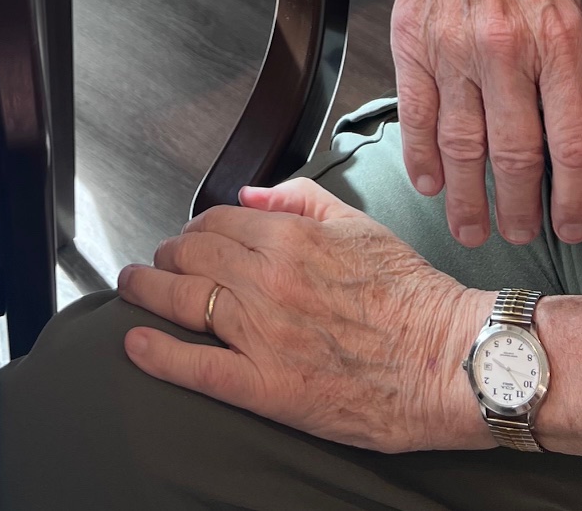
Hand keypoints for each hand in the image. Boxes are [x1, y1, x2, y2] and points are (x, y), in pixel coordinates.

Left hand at [117, 178, 491, 451]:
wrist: (448, 359)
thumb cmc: (412, 296)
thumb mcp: (357, 225)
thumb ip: (299, 200)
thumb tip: (250, 196)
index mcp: (290, 238)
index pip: (217, 223)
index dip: (195, 230)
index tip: (189, 239)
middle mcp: (269, 280)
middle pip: (191, 259)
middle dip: (166, 258)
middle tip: (156, 264)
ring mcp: (264, 334)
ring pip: (185, 302)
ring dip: (148, 292)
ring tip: (133, 289)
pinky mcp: (269, 386)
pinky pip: (199, 367)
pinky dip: (160, 354)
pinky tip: (137, 344)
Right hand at [387, 0, 581, 248]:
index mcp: (560, 38)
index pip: (574, 141)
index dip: (576, 198)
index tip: (574, 229)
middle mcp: (508, 48)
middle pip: (518, 156)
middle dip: (521, 210)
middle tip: (520, 237)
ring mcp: (454, 45)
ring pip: (464, 145)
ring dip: (470, 198)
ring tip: (474, 230)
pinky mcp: (411, 37)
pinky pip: (417, 113)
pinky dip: (422, 157)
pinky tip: (431, 184)